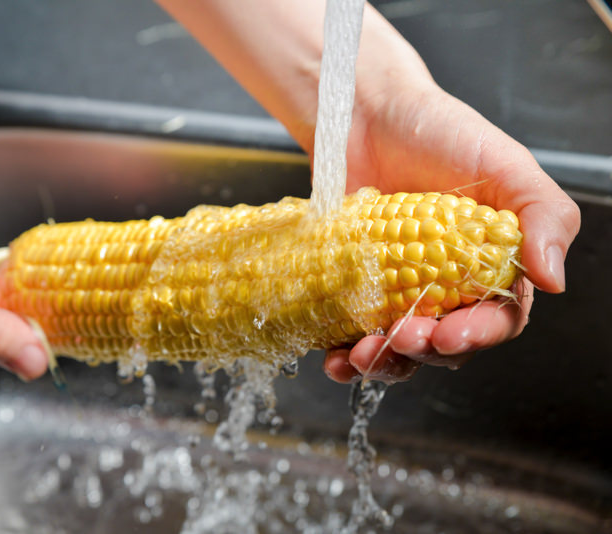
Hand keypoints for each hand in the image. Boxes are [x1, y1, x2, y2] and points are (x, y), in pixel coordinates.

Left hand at [157, 1, 579, 381]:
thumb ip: (543, 216)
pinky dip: (342, 353)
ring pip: (397, 348)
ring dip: (382, 364)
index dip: (476, 336)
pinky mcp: (355, 287)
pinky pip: (351, 332)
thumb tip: (554, 280)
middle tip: (401, 339)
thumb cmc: (441, 133)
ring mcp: (396, 290)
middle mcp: (446, 286)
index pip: (496, 320)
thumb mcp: (506, 165)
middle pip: (443, 344)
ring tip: (359, 356)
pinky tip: (332, 358)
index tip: (449, 335)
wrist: (367, 116)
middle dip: (423, 352)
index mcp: (490, 266)